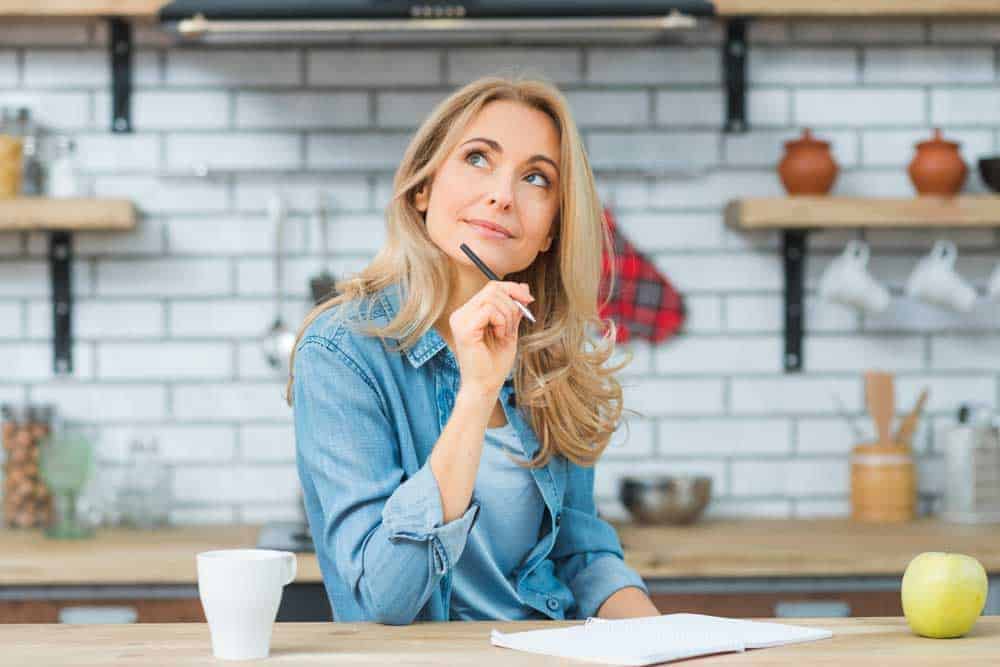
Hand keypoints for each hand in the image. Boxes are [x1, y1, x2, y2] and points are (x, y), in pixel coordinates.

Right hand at [449, 281, 533, 395]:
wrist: (486, 386)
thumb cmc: (495, 363)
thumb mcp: (509, 329)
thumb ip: (513, 309)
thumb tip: (524, 288)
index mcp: (468, 313)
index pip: (491, 287)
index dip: (512, 289)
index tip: (528, 300)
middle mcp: (460, 314)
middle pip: (493, 289)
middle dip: (512, 304)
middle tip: (513, 326)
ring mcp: (460, 320)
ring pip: (492, 297)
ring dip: (508, 315)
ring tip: (505, 334)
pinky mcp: (464, 329)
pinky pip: (490, 310)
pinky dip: (501, 321)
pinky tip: (499, 335)